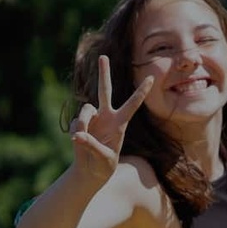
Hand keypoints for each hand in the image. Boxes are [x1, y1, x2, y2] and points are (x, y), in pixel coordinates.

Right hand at [71, 55, 154, 182]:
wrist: (91, 171)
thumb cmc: (104, 166)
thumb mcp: (104, 158)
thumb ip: (92, 146)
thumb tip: (78, 135)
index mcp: (120, 123)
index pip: (133, 104)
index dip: (141, 91)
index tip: (151, 77)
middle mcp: (107, 116)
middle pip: (105, 90)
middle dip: (103, 73)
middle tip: (103, 56)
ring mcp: (93, 118)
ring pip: (85, 109)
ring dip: (82, 122)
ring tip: (80, 137)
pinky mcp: (80, 123)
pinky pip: (75, 123)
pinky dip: (75, 132)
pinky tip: (76, 142)